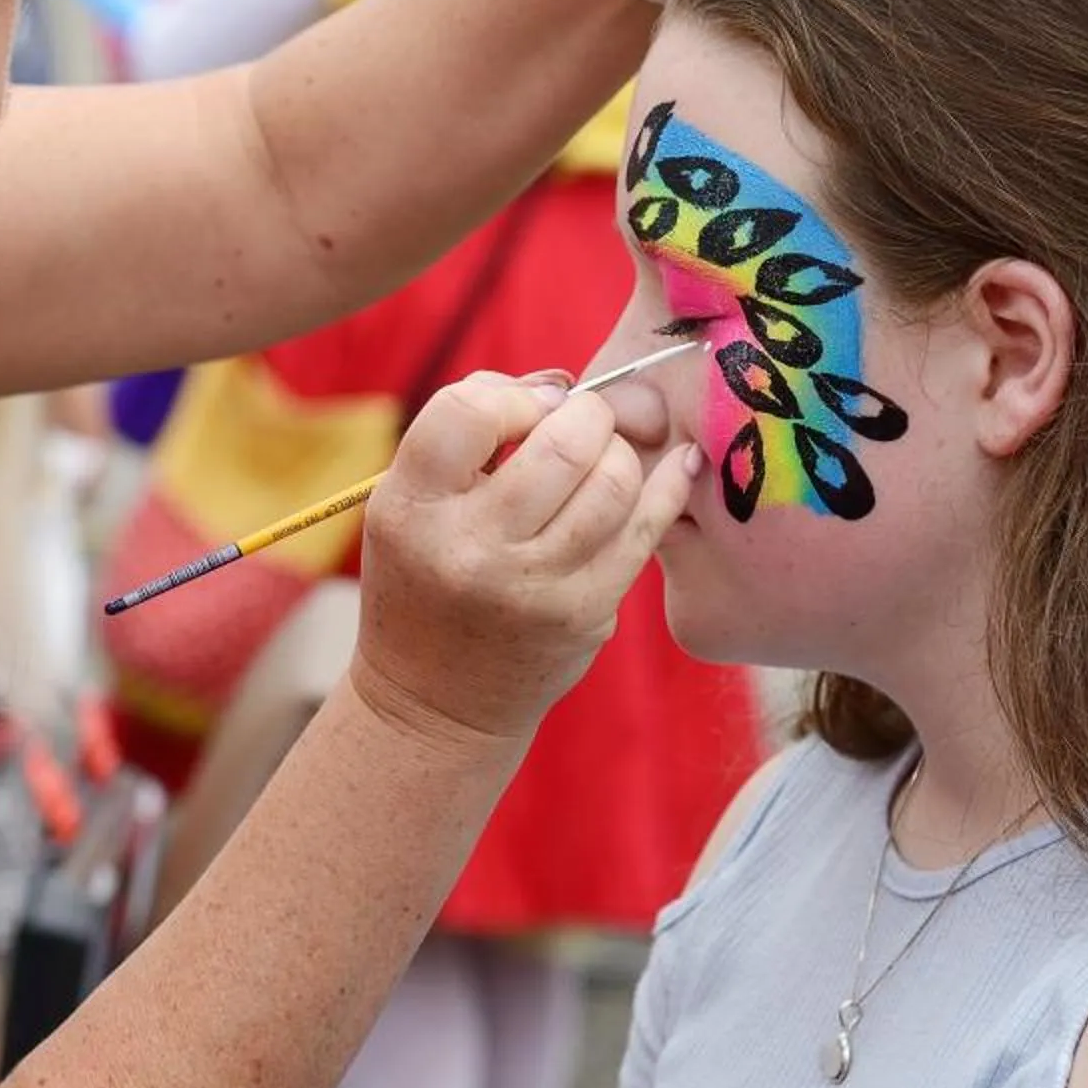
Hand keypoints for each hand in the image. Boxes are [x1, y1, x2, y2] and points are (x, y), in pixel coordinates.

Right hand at [349, 372, 697, 747]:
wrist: (435, 700)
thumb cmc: (427, 577)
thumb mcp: (410, 504)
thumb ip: (470, 435)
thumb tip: (561, 387)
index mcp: (410, 510)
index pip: (468, 411)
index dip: (511, 395)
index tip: (525, 412)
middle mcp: (469, 549)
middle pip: (561, 443)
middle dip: (586, 416)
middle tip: (581, 425)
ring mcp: (533, 587)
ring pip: (613, 480)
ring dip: (619, 452)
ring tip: (603, 459)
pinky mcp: (585, 613)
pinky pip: (645, 528)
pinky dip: (667, 485)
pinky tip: (677, 466)